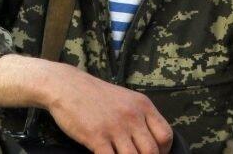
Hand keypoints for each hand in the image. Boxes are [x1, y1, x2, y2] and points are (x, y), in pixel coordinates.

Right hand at [47, 65, 172, 153]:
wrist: (67, 86)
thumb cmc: (96, 95)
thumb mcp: (126, 99)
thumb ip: (140, 117)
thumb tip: (151, 140)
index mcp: (143, 105)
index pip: (165, 134)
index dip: (163, 150)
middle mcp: (132, 115)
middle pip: (151, 151)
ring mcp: (115, 127)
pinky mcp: (96, 136)